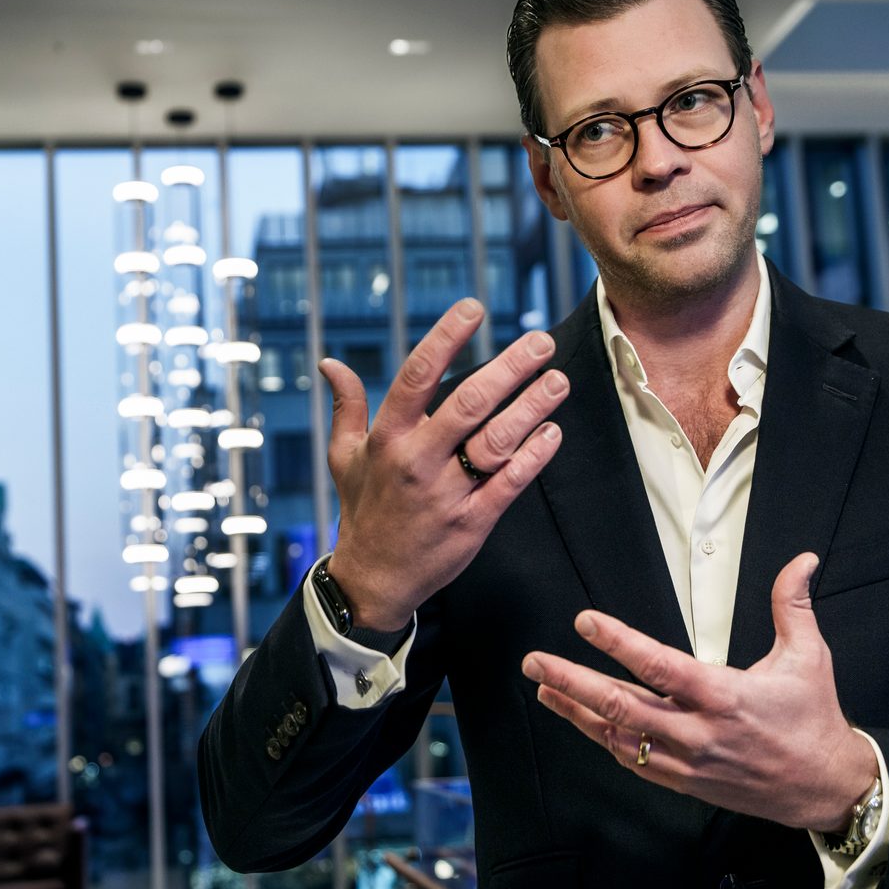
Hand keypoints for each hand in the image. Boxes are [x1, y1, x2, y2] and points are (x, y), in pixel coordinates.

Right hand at [321, 298, 567, 629]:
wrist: (374, 580)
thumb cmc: (363, 510)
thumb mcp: (344, 458)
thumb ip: (346, 408)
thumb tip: (331, 363)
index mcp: (386, 439)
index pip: (416, 376)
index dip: (446, 338)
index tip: (474, 307)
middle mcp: (416, 462)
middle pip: (469, 404)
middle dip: (509, 368)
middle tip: (541, 341)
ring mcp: (447, 494)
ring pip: (496, 442)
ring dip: (531, 408)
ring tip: (558, 380)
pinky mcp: (473, 523)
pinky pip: (510, 484)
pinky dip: (534, 456)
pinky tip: (552, 431)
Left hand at [520, 552, 877, 832]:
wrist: (826, 787)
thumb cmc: (814, 718)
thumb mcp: (809, 656)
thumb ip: (792, 604)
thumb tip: (801, 559)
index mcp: (725, 696)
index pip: (660, 666)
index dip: (618, 642)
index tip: (584, 622)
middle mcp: (699, 732)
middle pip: (621, 705)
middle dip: (572, 681)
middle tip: (535, 662)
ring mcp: (688, 762)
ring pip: (617, 736)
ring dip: (576, 711)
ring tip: (543, 689)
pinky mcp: (684, 783)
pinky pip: (632, 760)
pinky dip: (602, 739)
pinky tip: (581, 720)